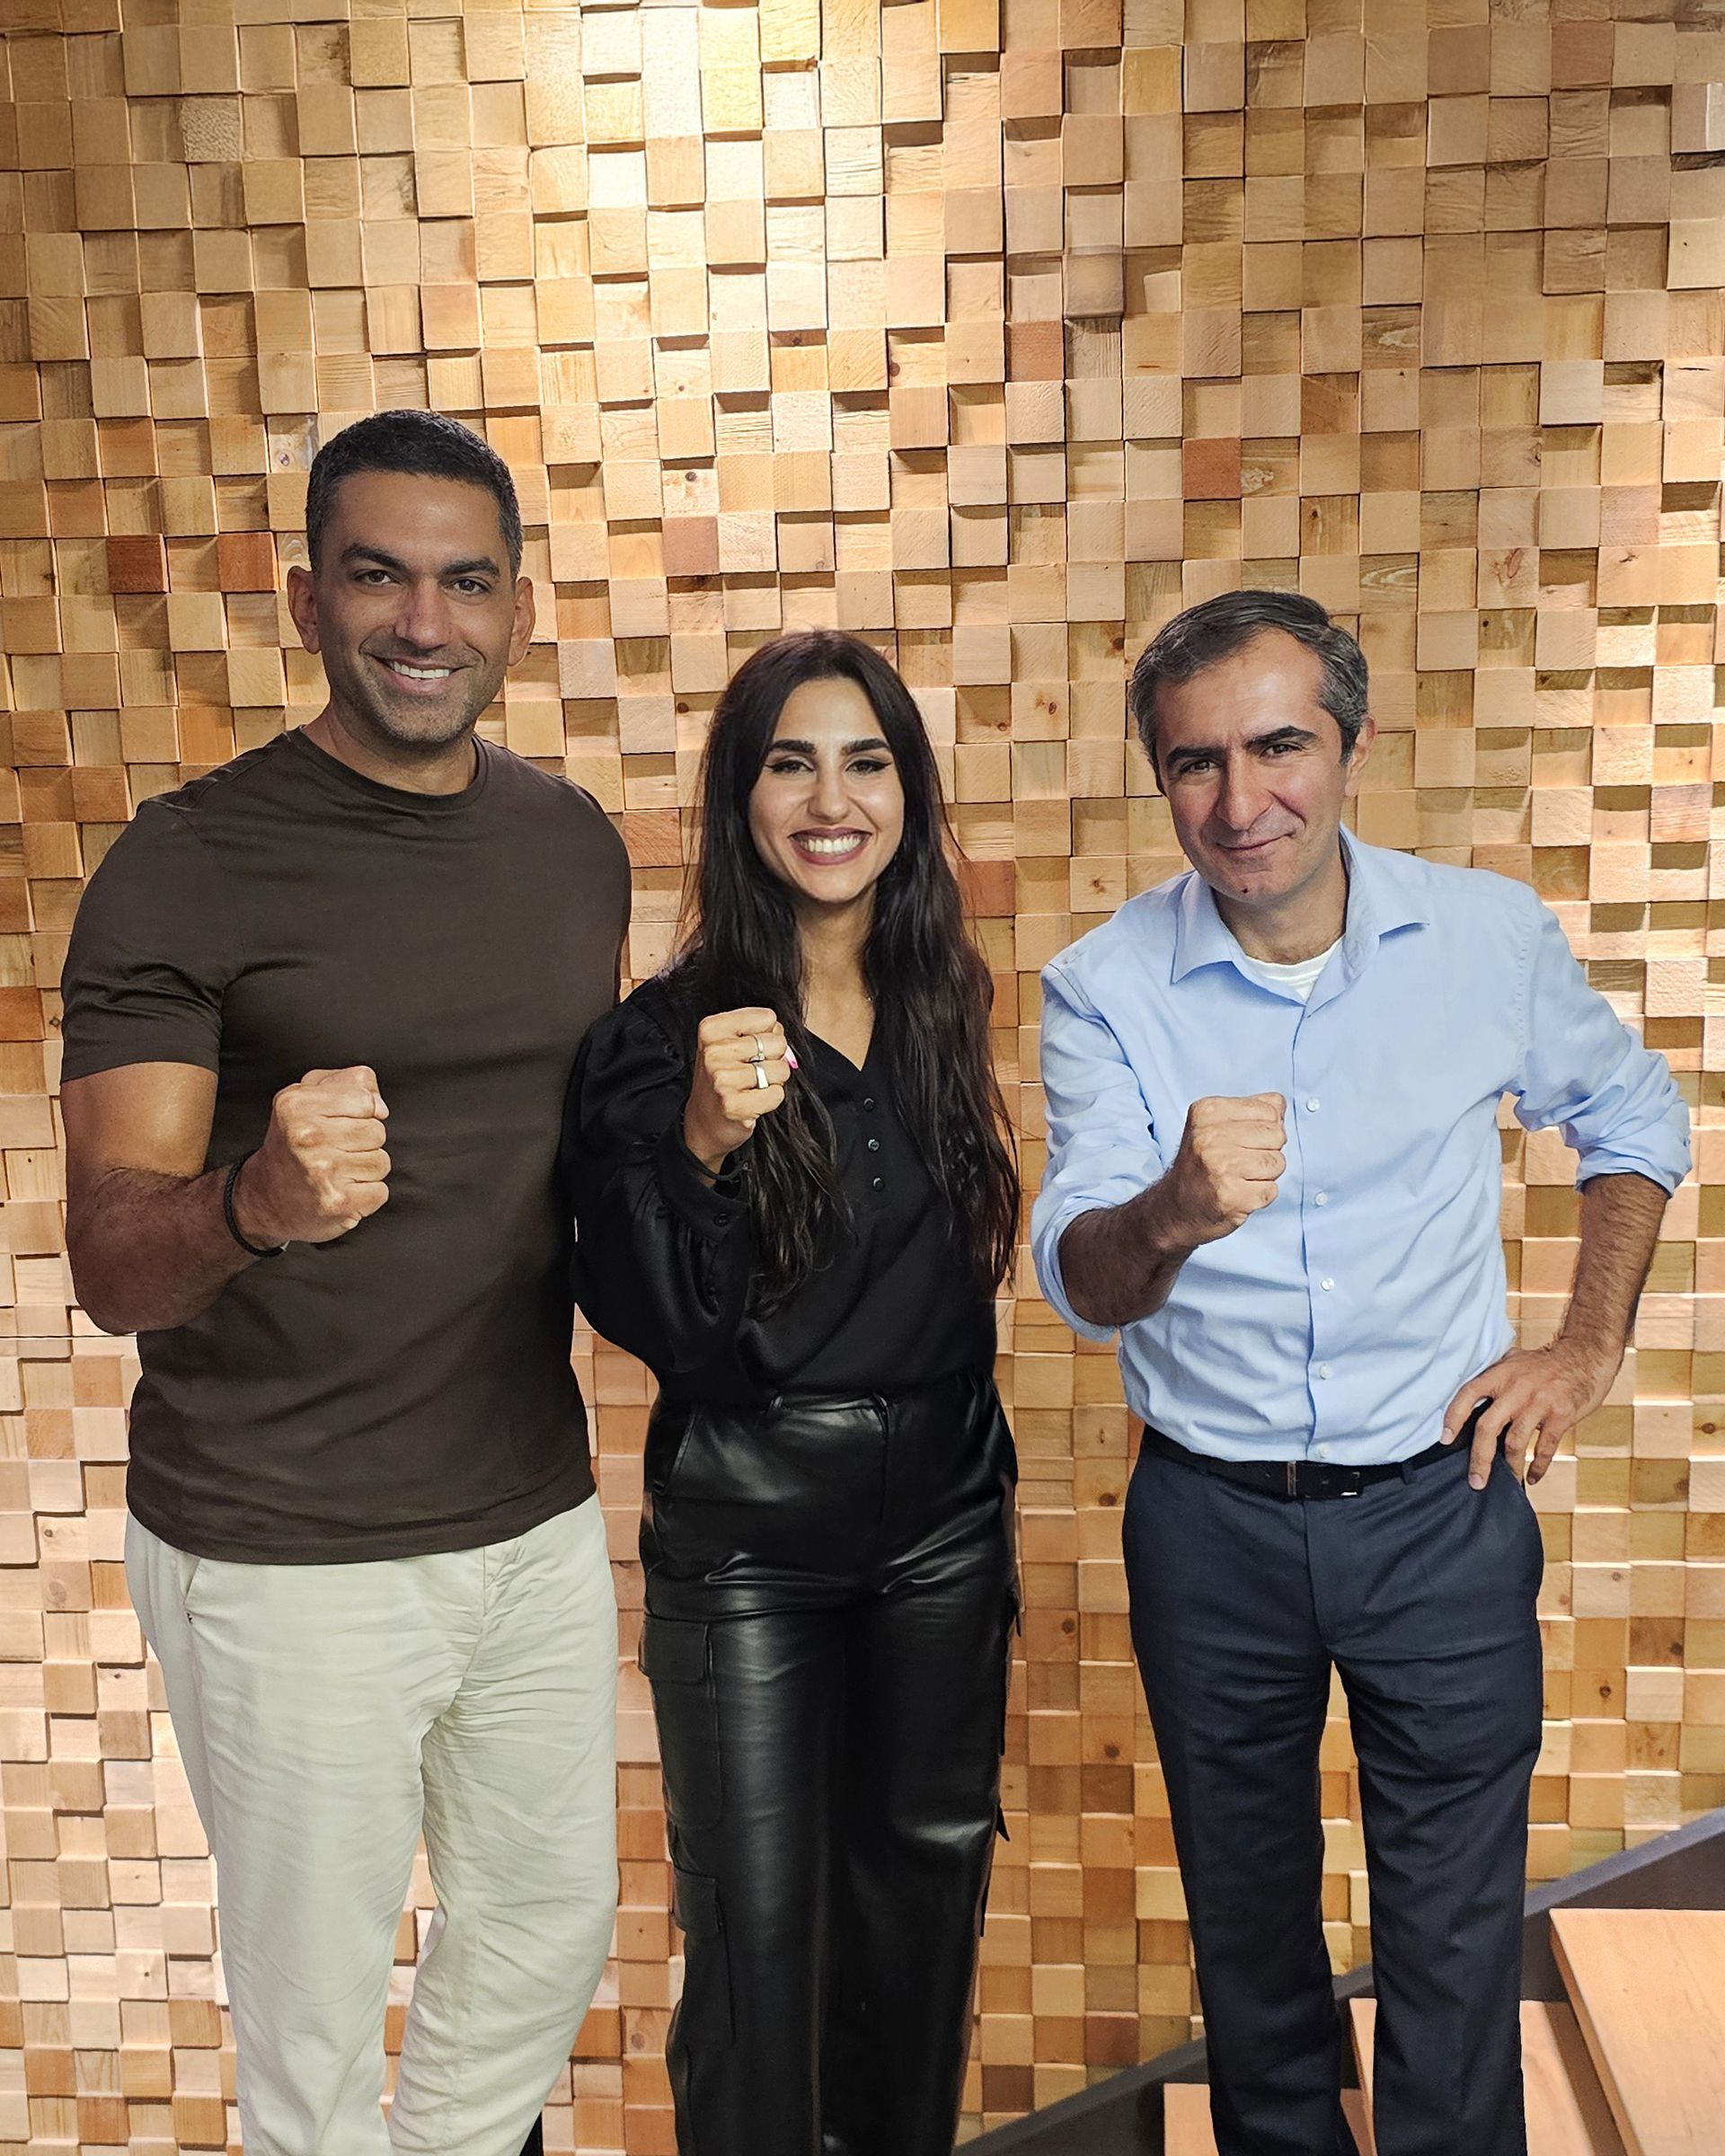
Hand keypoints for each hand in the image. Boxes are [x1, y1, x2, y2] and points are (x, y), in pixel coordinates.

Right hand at [232, 1066, 390, 1245]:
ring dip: (365, 1169)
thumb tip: (380, 1107)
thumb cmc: (294, 1143)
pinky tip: (343, 1190)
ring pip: (381, 1162)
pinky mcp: (337, 1202)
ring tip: (338, 1171)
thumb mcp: (309, 1095)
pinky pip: (380, 1191)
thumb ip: (351, 1082)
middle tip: (335, 1150)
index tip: (339, 1122)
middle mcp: (307, 1136)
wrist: (267, 1197)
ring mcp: (322, 1171)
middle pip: (377, 1132)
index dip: (361, 1112)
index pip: (366, 1100)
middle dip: (363, 1142)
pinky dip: (368, 1194)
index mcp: (297, 1104)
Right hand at [683, 1008, 794, 1172]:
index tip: (749, 1050)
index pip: (768, 1017)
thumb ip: (760, 1032)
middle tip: (751, 1071)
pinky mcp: (734, 1105)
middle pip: (777, 1042)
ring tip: (751, 1086)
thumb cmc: (722, 1079)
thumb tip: (786, 1045)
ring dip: (773, 1081)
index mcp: (711, 1029)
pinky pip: (777, 1094)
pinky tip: (752, 1101)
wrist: (703, 1122)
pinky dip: (771, 1099)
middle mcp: (714, 1051)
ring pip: (780, 1069)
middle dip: (772, 1058)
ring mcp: (723, 1079)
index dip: (766, 1035)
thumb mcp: (728, 1043)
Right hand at [1161, 1093, 1286, 1246]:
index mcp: (1207, 1112)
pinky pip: (1272, 1190)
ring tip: (1240, 1178)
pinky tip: (1239, 1194)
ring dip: (1265, 1175)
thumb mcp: (1216, 1123)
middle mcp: (1210, 1137)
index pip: (1270, 1109)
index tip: (1239, 1140)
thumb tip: (1280, 1106)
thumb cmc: (1203, 1162)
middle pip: (1277, 1135)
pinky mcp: (1230, 1197)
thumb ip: (1252, 1108)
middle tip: (1241, 1162)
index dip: (1264, 1127)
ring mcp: (1220, 1168)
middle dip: (1268, 1150)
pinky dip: (1260, 1195)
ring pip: (1277, 1163)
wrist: (1176, 1206)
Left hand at [1441, 1337, 1618, 1489]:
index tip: (1445, 1440)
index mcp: (1500, 1374)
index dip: (1453, 1417)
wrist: (1585, 1357)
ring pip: (1515, 1442)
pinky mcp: (1562, 1415)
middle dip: (1479, 1458)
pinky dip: (1538, 1466)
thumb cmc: (1544, 1364)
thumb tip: (1467, 1403)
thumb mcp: (1513, 1361)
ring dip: (1510, 1466)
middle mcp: (1516, 1388)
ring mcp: (1539, 1402)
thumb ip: (1493, 1379)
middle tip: (1476, 1481)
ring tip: (1508, 1480)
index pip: (1468, 1394)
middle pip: (1488, 1427)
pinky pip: (1545, 1447)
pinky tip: (1532, 1477)